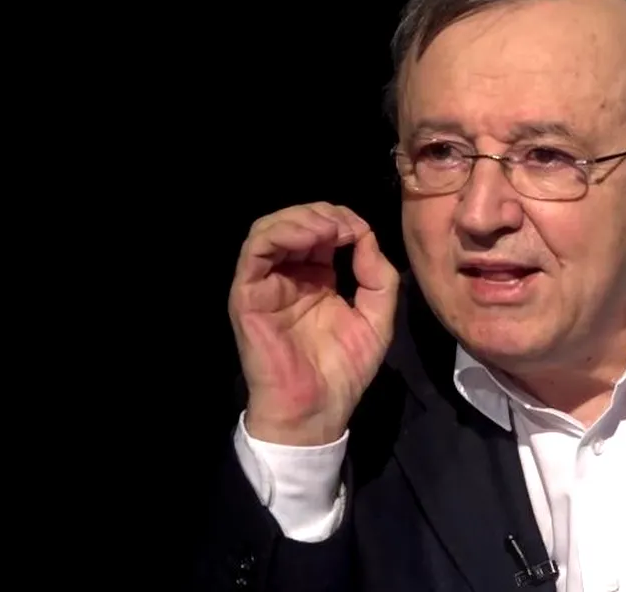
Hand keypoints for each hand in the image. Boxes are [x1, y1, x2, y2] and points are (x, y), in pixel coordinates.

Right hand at [229, 202, 399, 445]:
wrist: (317, 411)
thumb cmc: (343, 370)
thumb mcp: (377, 318)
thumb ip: (378, 276)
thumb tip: (367, 237)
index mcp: (315, 278)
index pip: (321, 232)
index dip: (343, 221)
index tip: (363, 231)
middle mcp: (288, 276)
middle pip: (295, 222)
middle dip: (324, 214)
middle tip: (347, 226)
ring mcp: (265, 284)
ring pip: (269, 228)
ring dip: (301, 219)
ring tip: (330, 229)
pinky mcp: (247, 295)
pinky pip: (255, 251)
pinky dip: (281, 234)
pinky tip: (311, 238)